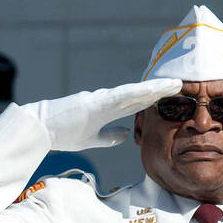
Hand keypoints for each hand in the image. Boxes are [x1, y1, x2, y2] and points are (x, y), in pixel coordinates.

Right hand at [21, 79, 183, 150]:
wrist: (40, 129)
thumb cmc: (62, 133)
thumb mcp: (90, 139)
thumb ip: (109, 136)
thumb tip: (127, 134)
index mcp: (106, 109)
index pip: (135, 103)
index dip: (154, 98)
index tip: (172, 95)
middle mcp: (106, 100)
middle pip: (139, 94)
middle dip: (160, 90)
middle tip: (182, 84)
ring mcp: (101, 100)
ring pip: (133, 92)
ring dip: (155, 88)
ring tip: (174, 84)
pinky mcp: (94, 103)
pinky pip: (120, 97)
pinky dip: (137, 93)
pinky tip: (152, 90)